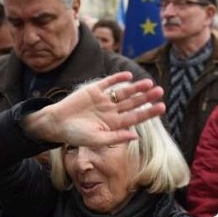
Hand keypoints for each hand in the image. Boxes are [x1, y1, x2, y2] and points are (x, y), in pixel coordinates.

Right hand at [23, 72, 164, 145]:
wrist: (56, 123)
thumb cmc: (75, 135)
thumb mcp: (97, 140)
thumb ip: (116, 137)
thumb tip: (136, 136)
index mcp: (113, 123)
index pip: (135, 116)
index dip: (149, 112)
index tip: (162, 107)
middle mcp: (111, 110)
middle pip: (133, 103)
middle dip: (146, 97)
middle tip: (160, 91)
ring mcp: (103, 99)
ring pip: (123, 92)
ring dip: (136, 88)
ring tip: (149, 83)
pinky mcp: (93, 89)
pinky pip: (108, 82)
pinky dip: (118, 79)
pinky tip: (128, 76)